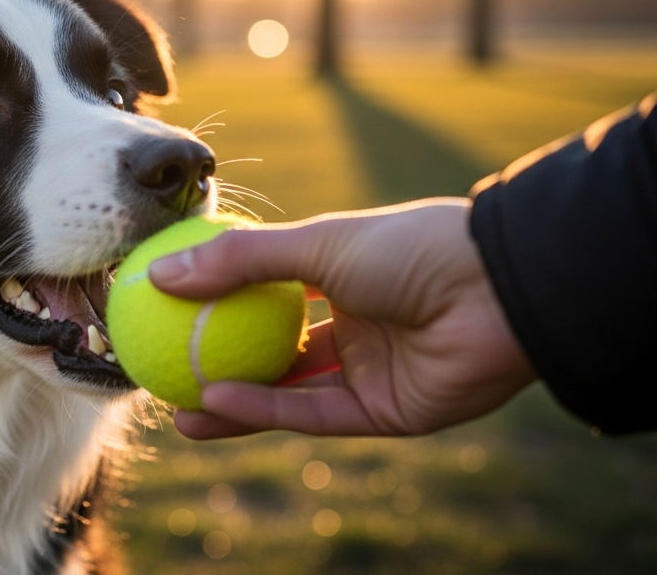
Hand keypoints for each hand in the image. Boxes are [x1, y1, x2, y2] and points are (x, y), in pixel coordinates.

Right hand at [151, 199, 537, 438]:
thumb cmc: (410, 247)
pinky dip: (264, 409)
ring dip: (231, 401)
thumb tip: (160, 273)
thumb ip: (239, 261)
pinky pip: (312, 414)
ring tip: (175, 405)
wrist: (497, 290)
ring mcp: (368, 370)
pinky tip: (217, 400)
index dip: (216, 303)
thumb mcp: (314, 243)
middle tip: (161, 368)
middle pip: (271, 351)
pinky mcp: (384, 413)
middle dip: (215, 364)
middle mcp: (353, 324)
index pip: (266, 292)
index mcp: (341, 275)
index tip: (163, 306)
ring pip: (287, 392)